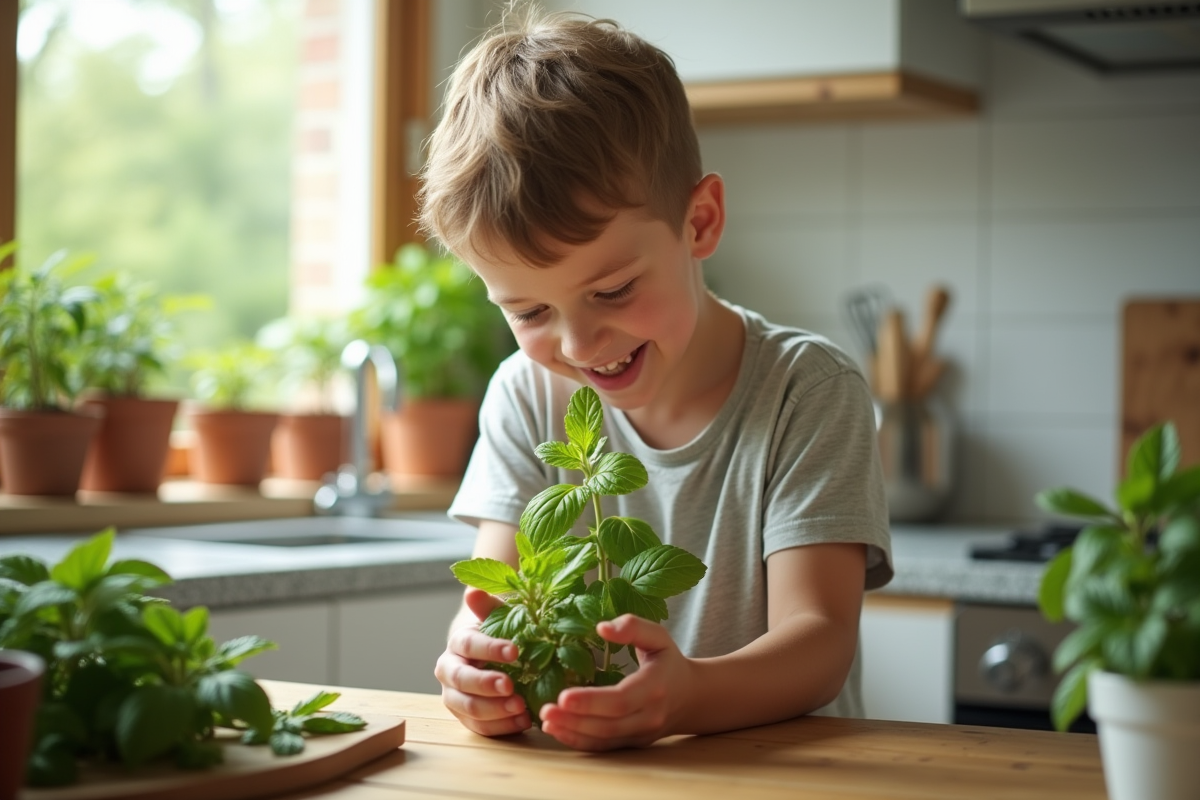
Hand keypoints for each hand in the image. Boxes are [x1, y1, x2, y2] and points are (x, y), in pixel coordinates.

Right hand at [434, 587, 531, 735]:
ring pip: (468, 708)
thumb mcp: (498, 616)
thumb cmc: (500, 633)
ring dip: (495, 711)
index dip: (490, 648)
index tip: (515, 651)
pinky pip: (480, 728)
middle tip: (511, 687)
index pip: (468, 644)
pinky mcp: (467, 718)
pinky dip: (502, 727)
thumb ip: (488, 606)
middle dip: (486, 685)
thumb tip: (472, 591)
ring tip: (521, 709)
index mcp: (457, 643)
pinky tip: (523, 721)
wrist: (493, 656)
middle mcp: (449, 671)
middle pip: (462, 680)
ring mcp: (455, 697)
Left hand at [538, 614, 694, 750]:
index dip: (591, 701)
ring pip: (603, 740)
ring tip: (545, 720)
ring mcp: (641, 734)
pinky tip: (558, 730)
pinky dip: (579, 741)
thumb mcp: (658, 636)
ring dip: (572, 733)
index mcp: (655, 687)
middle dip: (574, 720)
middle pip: (608, 725)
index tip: (563, 696)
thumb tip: (601, 627)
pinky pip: (604, 747)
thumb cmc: (668, 661)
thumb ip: (633, 626)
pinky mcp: (632, 743)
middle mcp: (649, 716)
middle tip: (545, 710)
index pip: (621, 700)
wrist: (691, 697)